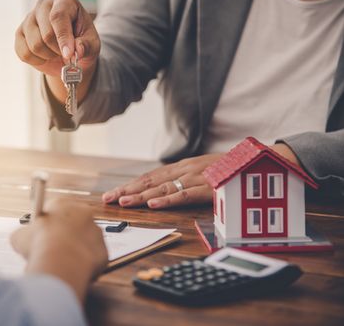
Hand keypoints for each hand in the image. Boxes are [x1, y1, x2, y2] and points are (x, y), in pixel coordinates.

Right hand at [10, 198, 107, 302]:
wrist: (62, 261)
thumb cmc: (39, 245)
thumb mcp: (19, 236)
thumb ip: (23, 234)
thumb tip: (21, 238)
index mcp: (62, 204)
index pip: (54, 211)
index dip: (46, 225)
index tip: (40, 236)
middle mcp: (83, 213)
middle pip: (72, 224)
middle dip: (63, 236)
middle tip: (50, 250)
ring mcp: (96, 232)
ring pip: (84, 242)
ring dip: (74, 250)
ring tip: (61, 264)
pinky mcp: (104, 251)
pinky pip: (92, 258)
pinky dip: (83, 265)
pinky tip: (71, 271)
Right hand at [14, 0, 99, 102]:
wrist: (69, 51)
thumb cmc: (82, 42)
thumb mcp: (93, 44)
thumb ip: (87, 46)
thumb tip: (77, 50)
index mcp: (64, 1)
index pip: (58, 17)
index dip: (63, 38)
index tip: (69, 54)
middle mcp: (43, 5)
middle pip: (46, 35)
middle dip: (58, 50)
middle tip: (67, 52)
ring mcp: (28, 18)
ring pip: (35, 46)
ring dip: (49, 56)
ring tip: (56, 51)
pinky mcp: (19, 33)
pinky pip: (24, 54)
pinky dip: (37, 61)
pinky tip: (45, 55)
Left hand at [102, 154, 224, 208]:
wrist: (256, 161)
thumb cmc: (227, 169)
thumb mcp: (201, 172)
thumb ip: (182, 179)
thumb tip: (161, 190)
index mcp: (181, 167)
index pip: (149, 177)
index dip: (129, 185)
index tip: (112, 194)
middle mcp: (185, 169)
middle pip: (150, 181)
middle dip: (127, 190)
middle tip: (107, 199)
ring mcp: (196, 177)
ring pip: (163, 187)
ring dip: (141, 195)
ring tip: (123, 202)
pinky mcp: (209, 187)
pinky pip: (186, 194)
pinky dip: (169, 199)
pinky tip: (153, 204)